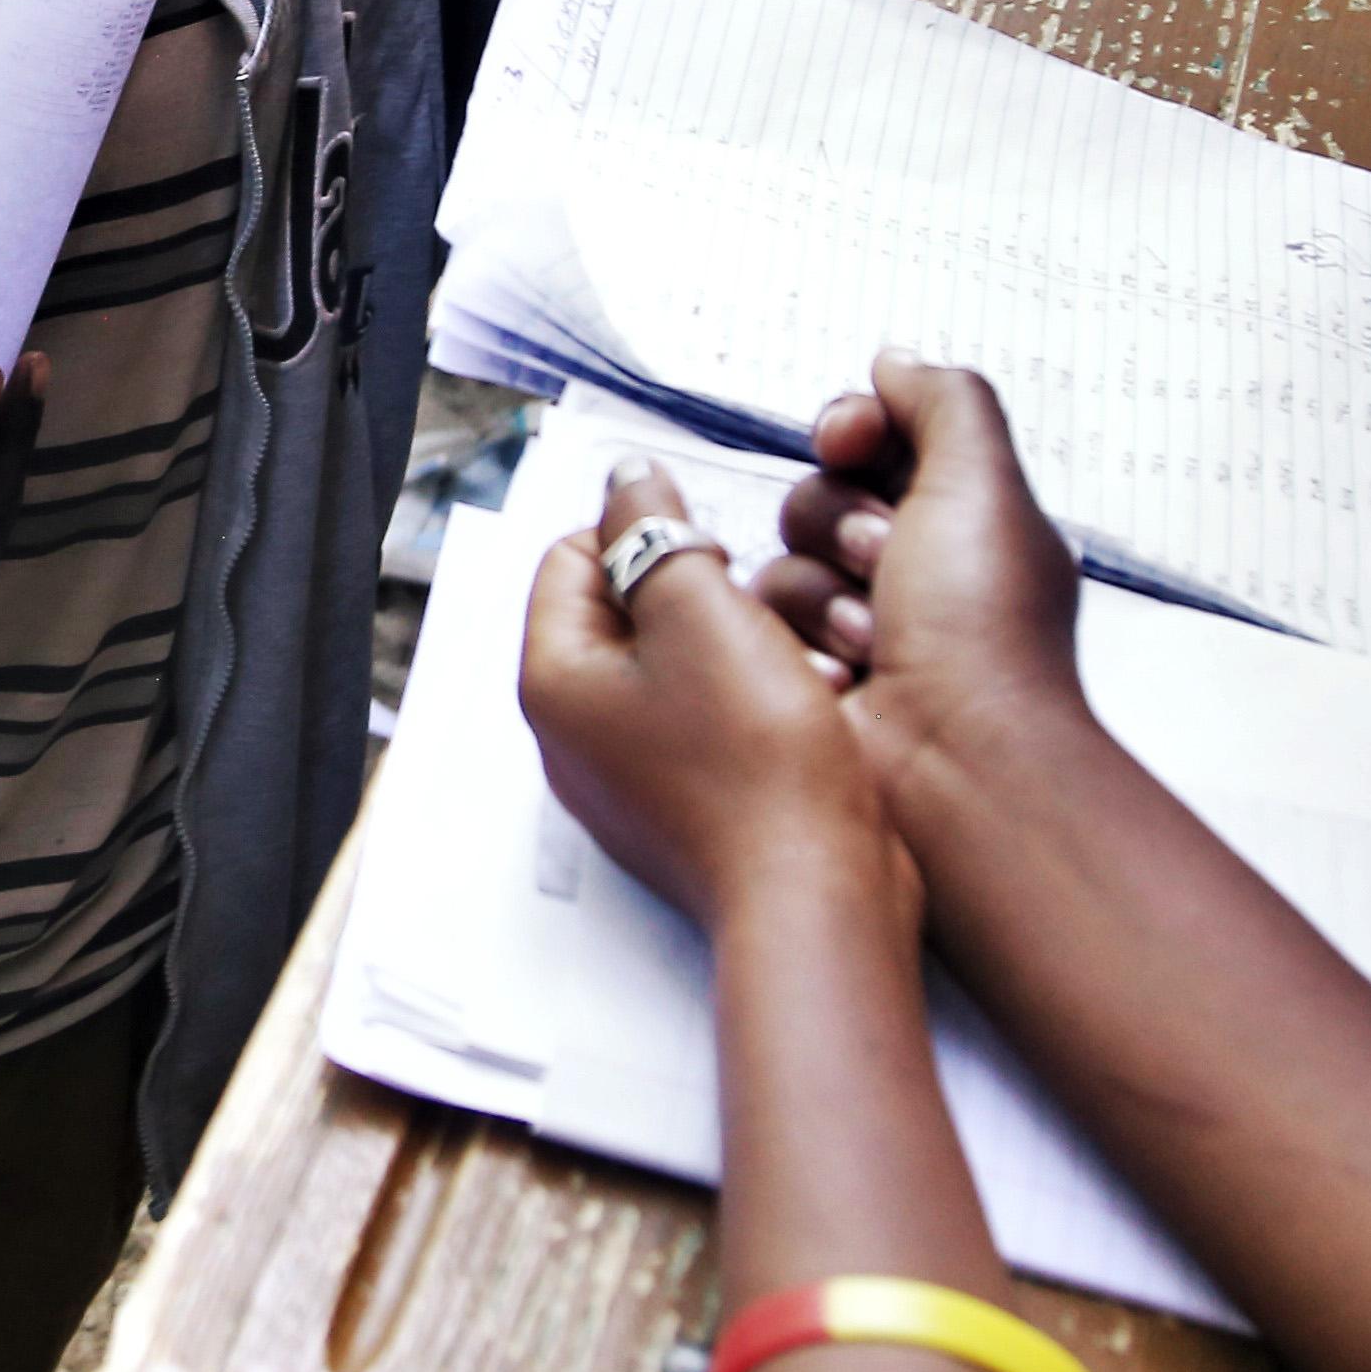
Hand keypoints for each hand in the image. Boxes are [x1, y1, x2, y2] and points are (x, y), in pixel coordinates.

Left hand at [518, 459, 914, 953]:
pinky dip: (761, 704)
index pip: (572, 556)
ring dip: (746, 647)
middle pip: (631, 611)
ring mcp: (630, 780)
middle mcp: (576, 736)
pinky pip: (716, 724)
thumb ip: (654, 530)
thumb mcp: (701, 610)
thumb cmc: (757, 761)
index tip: (714, 550)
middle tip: (759, 611)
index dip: (647, 533)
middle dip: (706, 594)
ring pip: (684, 665)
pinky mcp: (688, 809)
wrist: (816, 893)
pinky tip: (809, 711)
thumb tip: (629, 478)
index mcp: (554, 681)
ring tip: (797, 663)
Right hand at [749, 354, 1098, 815]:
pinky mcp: (812, 669)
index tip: (846, 437)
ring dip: (822, 590)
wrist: (956, 758)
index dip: (853, 425)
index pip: (880, 436)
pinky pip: (762, 619)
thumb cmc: (983, 631)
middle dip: (841, 521)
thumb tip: (893, 364)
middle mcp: (914, 568)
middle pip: (821, 492)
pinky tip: (844, 673)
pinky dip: (800, 638)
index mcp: (966, 519)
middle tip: (883, 560)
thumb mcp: (983, 482)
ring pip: (784, 557)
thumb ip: (943, 400)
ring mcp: (862, 624)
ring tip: (870, 638)